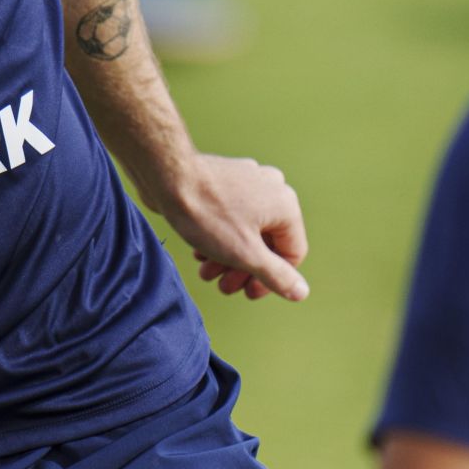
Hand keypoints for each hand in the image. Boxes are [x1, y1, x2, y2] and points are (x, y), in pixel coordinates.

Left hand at [160, 154, 308, 302]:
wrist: (166, 176)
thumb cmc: (206, 214)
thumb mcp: (246, 255)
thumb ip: (277, 276)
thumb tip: (301, 292)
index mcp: (285, 205)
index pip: (291, 254)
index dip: (270, 280)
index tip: (247, 292)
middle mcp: (272, 188)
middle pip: (267, 244)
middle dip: (244, 270)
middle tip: (224, 286)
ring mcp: (249, 181)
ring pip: (247, 232)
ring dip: (229, 258)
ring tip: (206, 272)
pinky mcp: (227, 181)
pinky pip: (232, 217)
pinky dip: (220, 238)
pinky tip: (200, 251)